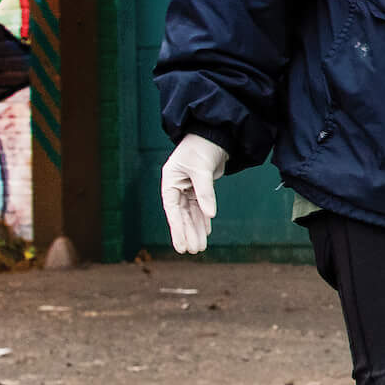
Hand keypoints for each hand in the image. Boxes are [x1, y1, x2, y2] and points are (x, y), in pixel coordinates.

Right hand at [159, 134, 227, 253]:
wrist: (214, 134)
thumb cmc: (201, 148)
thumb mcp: (202, 169)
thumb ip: (205, 192)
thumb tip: (210, 214)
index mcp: (170, 182)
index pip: (172, 210)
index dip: (177, 229)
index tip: (181, 246)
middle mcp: (177, 187)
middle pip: (182, 215)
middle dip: (188, 233)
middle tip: (194, 251)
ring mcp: (188, 188)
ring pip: (192, 213)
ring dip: (197, 229)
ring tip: (201, 247)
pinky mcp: (200, 187)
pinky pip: (201, 207)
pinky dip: (204, 219)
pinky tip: (206, 231)